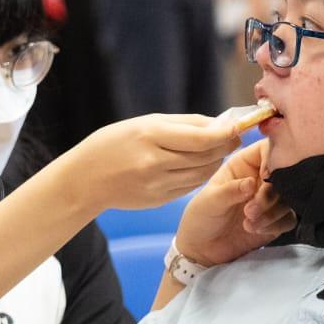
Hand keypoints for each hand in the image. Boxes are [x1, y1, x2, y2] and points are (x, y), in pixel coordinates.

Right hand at [65, 115, 239, 214]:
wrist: (85, 180)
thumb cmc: (113, 144)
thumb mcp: (143, 123)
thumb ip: (182, 124)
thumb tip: (218, 123)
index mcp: (150, 136)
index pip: (201, 138)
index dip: (225, 134)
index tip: (238, 128)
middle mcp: (155, 162)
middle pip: (206, 156)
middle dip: (225, 146)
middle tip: (234, 137)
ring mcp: (157, 184)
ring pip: (202, 174)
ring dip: (215, 161)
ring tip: (218, 150)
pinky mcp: (159, 200)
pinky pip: (190, 186)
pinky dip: (200, 175)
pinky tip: (200, 166)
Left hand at [174, 139, 295, 267]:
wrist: (202, 251)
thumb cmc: (200, 219)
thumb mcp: (209, 201)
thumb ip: (230, 190)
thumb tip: (251, 183)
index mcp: (243, 165)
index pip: (267, 149)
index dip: (273, 159)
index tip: (266, 178)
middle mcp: (259, 179)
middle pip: (283, 175)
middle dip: (269, 195)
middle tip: (250, 211)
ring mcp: (269, 200)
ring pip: (288, 198)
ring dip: (271, 212)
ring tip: (249, 223)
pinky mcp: (275, 220)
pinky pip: (289, 218)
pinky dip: (276, 224)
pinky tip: (256, 230)